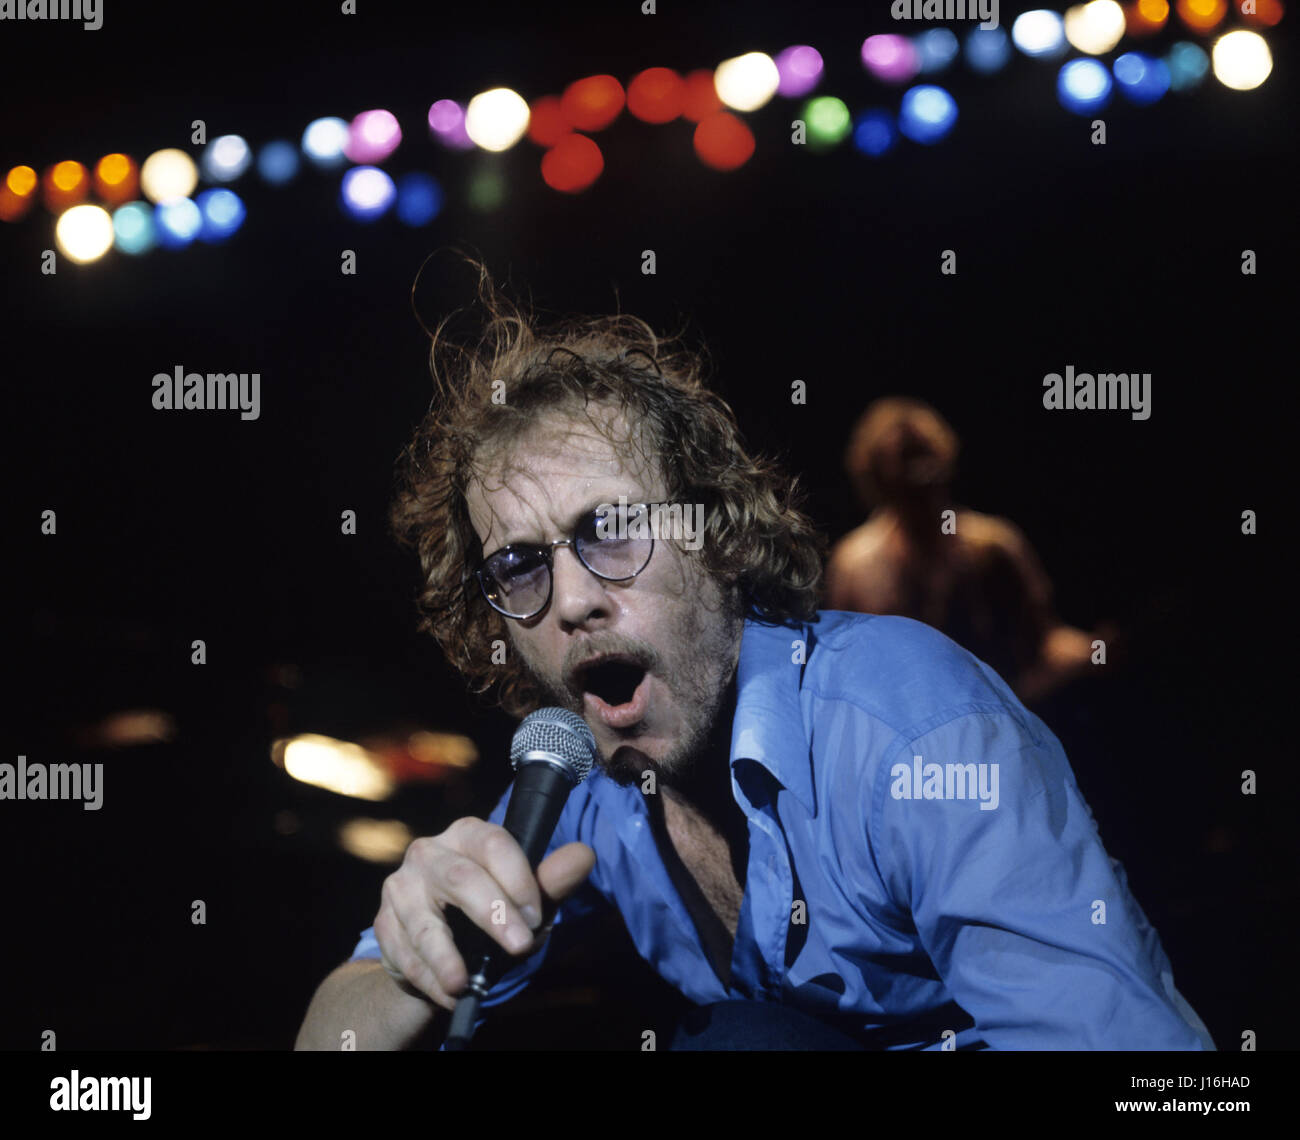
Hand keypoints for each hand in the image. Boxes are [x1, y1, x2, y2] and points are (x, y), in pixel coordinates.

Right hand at [372, 817, 594, 1010]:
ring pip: (424, 921)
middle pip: (459, 877)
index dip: (518, 878)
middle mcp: (429, 852)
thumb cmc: (489, 914)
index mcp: (468, 835)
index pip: (493, 843)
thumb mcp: (524, 899)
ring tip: (466, 984)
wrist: (438, 950)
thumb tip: (584, 855)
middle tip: (519, 947)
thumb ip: (551, 880)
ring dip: (447, 957)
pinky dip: (429, 979)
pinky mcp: (383, 924)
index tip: (537, 916)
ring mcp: (401, 887)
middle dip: (492, 914)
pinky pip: (405, 955)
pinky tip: (449, 993)